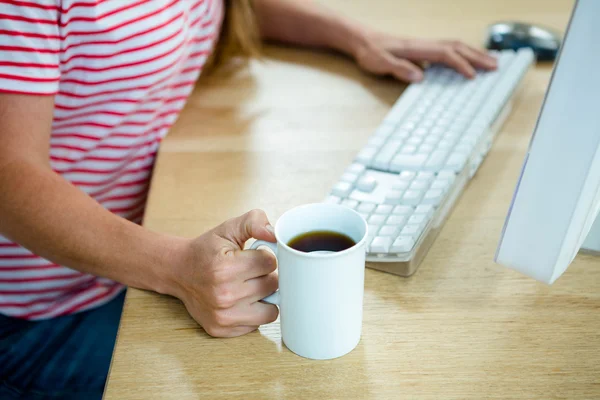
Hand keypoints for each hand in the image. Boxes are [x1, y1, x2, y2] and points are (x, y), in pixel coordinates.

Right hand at [170, 210, 278, 336]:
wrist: (178, 271)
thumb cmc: (207, 250)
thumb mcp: (228, 229)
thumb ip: (254, 222)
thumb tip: (274, 234)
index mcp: (225, 268)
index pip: (270, 262)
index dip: (264, 256)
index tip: (252, 256)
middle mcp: (224, 295)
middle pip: (273, 285)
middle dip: (265, 275)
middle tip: (249, 271)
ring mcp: (223, 316)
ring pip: (271, 309)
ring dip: (264, 297)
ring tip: (249, 286)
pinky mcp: (222, 330)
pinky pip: (258, 324)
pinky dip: (255, 312)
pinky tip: (241, 301)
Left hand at [352, 30, 496, 82]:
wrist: (362, 41)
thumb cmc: (370, 52)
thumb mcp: (380, 63)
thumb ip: (399, 69)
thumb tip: (420, 76)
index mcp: (417, 48)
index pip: (445, 54)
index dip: (460, 65)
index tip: (472, 76)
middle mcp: (424, 44)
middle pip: (457, 47)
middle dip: (477, 56)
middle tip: (496, 66)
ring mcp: (425, 45)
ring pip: (455, 45)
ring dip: (474, 53)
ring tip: (491, 62)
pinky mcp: (424, 49)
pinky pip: (449, 48)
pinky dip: (464, 53)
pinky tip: (470, 60)